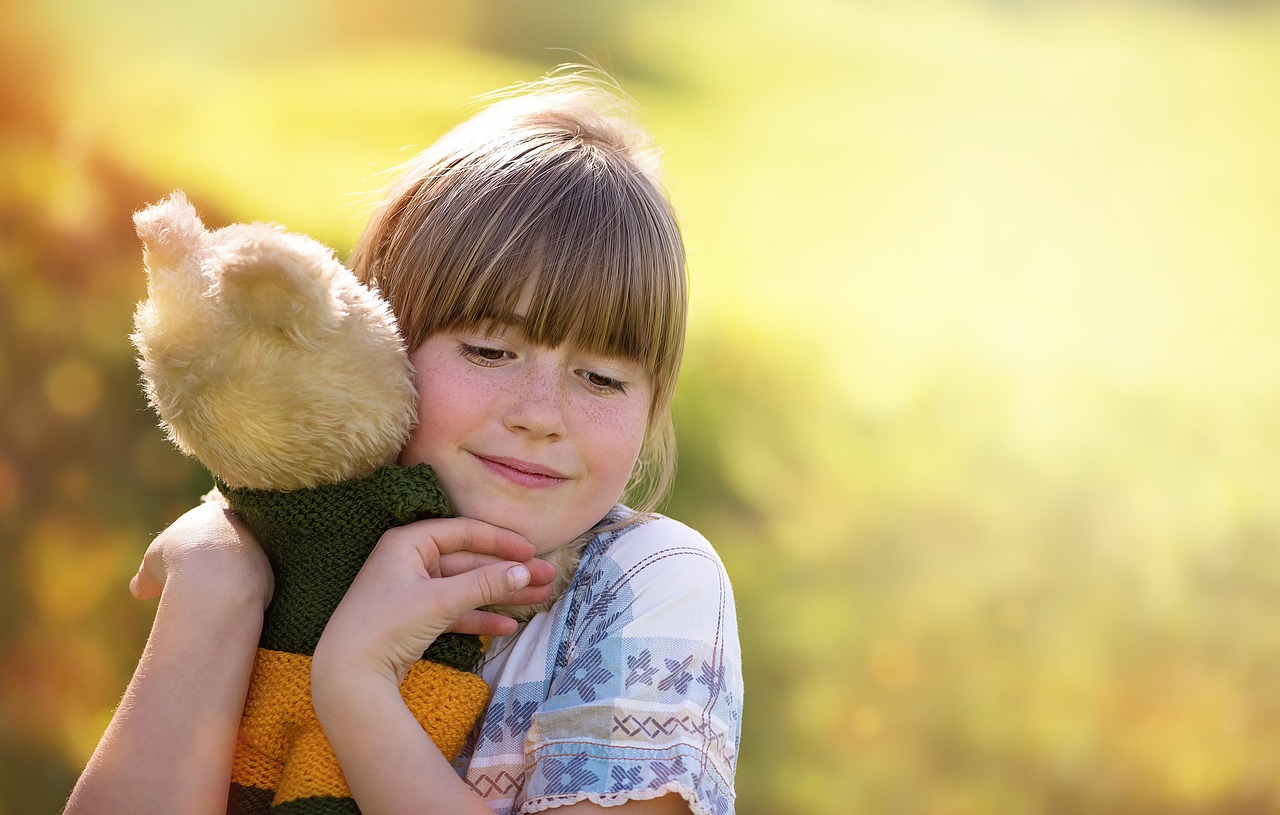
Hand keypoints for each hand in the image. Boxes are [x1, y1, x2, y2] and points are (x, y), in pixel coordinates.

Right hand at [130, 500, 273, 609]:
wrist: (213, 574)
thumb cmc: (179, 559)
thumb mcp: (153, 563)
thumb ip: (148, 574)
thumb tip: (139, 589)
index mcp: (216, 511)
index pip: (209, 523)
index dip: (195, 544)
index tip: (186, 561)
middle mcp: (244, 524)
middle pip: (232, 542)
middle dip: (218, 561)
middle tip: (201, 581)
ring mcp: (261, 547)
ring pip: (246, 561)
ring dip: (233, 577)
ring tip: (213, 595)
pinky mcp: (272, 571)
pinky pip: (256, 580)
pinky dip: (244, 591)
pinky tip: (230, 602)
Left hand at [313, 517, 555, 686]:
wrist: (347, 676)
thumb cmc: (386, 625)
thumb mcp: (440, 600)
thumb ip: (484, 584)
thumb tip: (525, 571)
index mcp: (409, 544)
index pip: (464, 532)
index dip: (500, 541)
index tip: (532, 552)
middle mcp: (410, 562)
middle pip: (469, 562)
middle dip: (508, 572)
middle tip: (547, 577)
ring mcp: (413, 593)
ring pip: (466, 588)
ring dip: (501, 595)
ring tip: (540, 599)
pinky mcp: (415, 621)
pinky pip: (455, 612)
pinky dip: (480, 618)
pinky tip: (508, 627)